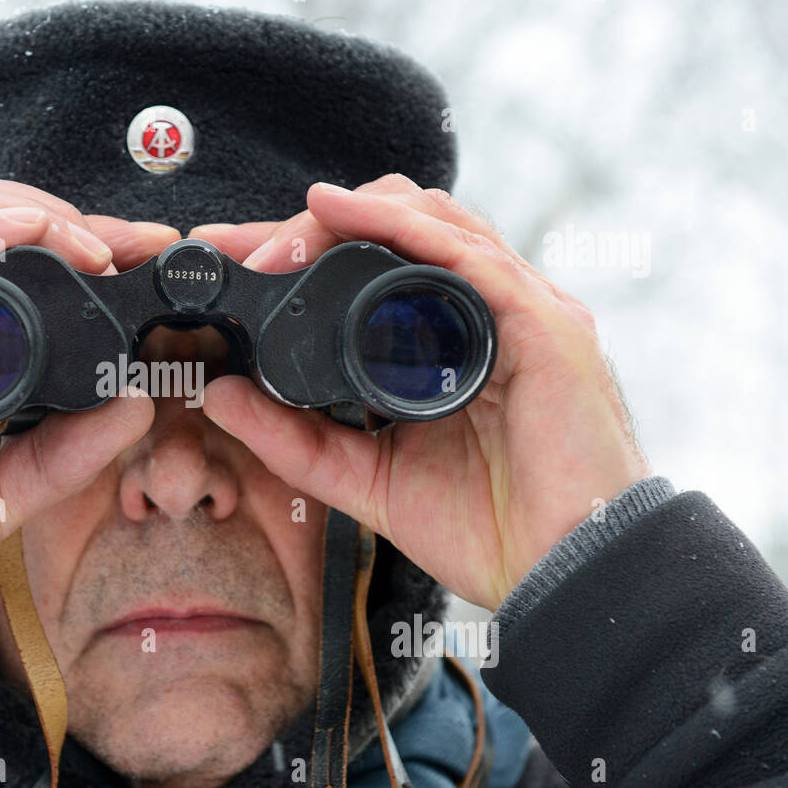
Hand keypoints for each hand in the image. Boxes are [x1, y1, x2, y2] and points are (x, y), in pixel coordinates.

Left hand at [191, 174, 650, 611]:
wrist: (567, 576)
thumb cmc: (490, 530)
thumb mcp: (366, 478)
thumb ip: (295, 440)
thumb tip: (220, 394)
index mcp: (451, 342)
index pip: (373, 267)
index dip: (299, 256)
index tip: (227, 262)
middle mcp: (485, 313)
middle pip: (392, 231)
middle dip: (307, 229)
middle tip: (236, 247)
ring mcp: (518, 308)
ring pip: (425, 221)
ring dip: (341, 218)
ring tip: (274, 238)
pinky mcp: (542, 320)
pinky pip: (462, 250)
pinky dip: (395, 222)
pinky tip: (336, 211)